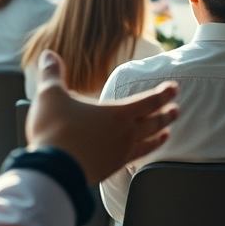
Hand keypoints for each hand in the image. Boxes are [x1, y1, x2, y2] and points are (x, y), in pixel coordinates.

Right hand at [27, 50, 178, 183]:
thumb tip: (48, 54)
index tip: (174, 88)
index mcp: (116, 113)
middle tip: (176, 110)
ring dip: (159, 136)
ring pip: (147, 143)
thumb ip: (52, 74)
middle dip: (166, 115)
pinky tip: (140, 157)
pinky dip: (142, 155)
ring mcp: (119, 154)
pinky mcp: (110, 170)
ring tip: (167, 134)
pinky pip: (133, 160)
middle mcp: (124, 134)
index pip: (148, 101)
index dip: (163, 93)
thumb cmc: (53, 131)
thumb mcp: (50, 95)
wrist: (51, 171)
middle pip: (153, 123)